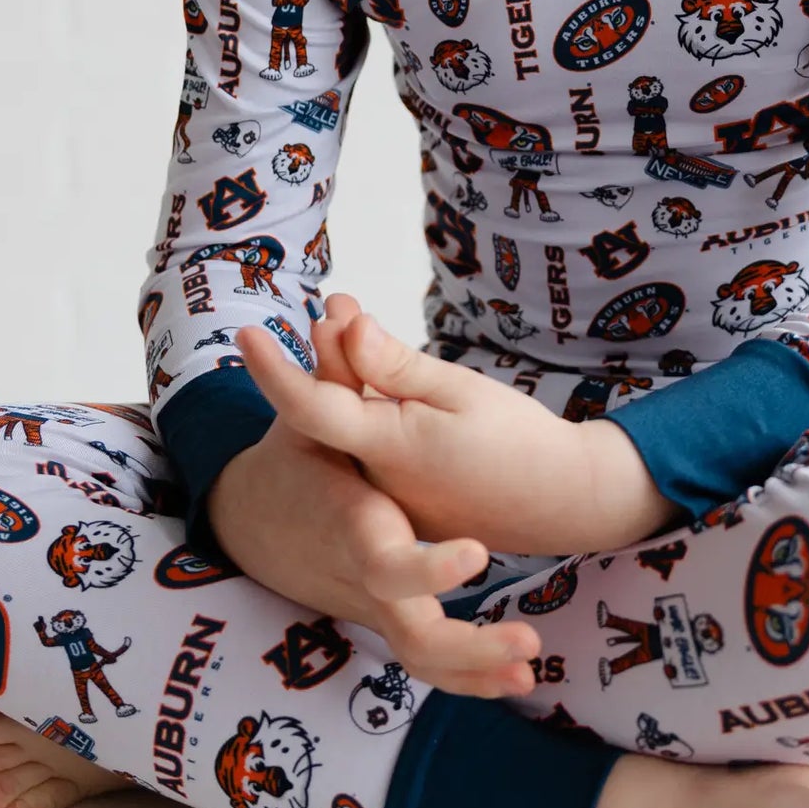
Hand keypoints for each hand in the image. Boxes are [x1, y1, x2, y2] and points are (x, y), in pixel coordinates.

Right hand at [217, 313, 540, 699]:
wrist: (260, 520)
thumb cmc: (296, 456)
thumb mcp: (311, 413)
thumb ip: (338, 370)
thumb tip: (342, 306)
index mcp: (353, 523)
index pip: (387, 557)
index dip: (428, 564)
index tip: (479, 557)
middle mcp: (361, 576)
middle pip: (409, 633)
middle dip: (467, 648)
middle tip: (525, 646)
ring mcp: (372, 604)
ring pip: (421, 658)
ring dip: (476, 671)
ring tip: (530, 666)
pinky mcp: (386, 617)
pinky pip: (425, 662)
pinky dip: (467, 678)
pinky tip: (519, 683)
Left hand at [269, 294, 605, 557]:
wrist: (565, 500)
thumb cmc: (519, 439)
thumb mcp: (459, 391)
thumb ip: (393, 365)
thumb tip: (342, 325)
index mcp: (388, 445)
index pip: (311, 406)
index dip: (273, 369)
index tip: (243, 330)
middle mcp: (376, 480)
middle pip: (331, 409)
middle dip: (327, 354)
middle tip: (338, 302)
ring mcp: (390, 498)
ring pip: (352, 430)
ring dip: (349, 378)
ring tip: (355, 322)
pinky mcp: (407, 505)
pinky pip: (375, 452)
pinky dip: (373, 410)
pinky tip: (385, 378)